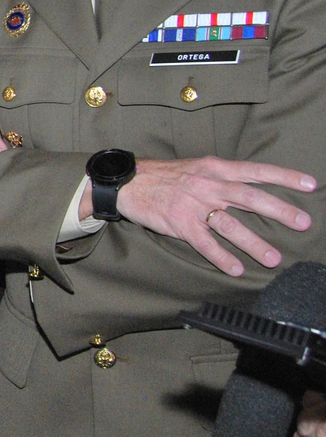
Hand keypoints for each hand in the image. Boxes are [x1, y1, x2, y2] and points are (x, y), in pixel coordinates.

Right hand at [106, 157, 315, 276]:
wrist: (129, 182)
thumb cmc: (165, 176)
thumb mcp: (198, 167)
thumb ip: (224, 176)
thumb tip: (253, 185)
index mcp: (215, 169)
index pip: (256, 171)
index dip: (284, 177)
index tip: (310, 184)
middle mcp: (208, 185)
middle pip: (249, 197)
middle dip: (278, 210)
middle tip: (303, 222)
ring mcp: (194, 205)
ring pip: (230, 225)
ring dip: (253, 243)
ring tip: (274, 258)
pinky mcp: (179, 224)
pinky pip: (204, 243)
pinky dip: (221, 257)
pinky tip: (235, 269)